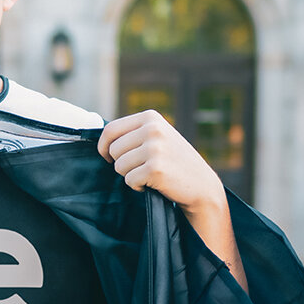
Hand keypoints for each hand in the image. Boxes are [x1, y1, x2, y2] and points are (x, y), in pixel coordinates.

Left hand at [96, 109, 225, 221]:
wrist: (202, 185)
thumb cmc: (174, 162)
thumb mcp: (157, 136)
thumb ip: (134, 133)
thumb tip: (102, 139)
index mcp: (150, 117)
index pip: (111, 129)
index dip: (103, 146)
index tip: (107, 157)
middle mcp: (153, 129)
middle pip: (114, 150)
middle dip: (122, 163)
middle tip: (141, 168)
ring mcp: (155, 148)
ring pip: (119, 166)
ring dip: (130, 175)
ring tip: (150, 174)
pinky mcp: (155, 169)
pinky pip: (129, 180)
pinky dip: (137, 186)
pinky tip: (154, 183)